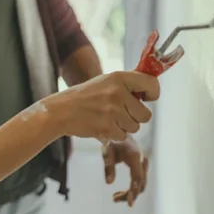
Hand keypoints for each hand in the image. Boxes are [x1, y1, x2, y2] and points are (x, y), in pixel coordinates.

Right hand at [41, 71, 158, 142]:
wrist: (60, 111)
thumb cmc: (84, 97)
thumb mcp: (104, 82)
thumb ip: (126, 85)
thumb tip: (150, 91)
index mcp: (118, 77)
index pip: (151, 83)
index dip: (153, 93)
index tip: (147, 98)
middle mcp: (118, 92)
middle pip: (146, 114)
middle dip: (136, 117)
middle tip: (122, 113)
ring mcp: (113, 110)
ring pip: (135, 127)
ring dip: (124, 127)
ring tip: (107, 118)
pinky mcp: (107, 127)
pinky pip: (123, 136)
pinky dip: (114, 134)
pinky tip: (102, 125)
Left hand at [103, 136, 147, 206]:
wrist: (117, 132)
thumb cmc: (111, 141)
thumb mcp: (107, 152)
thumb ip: (108, 167)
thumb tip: (109, 183)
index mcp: (135, 157)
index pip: (137, 178)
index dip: (134, 192)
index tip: (129, 204)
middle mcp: (141, 161)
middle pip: (140, 183)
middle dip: (130, 194)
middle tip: (114, 199)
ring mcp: (142, 163)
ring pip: (140, 183)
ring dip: (130, 192)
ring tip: (115, 198)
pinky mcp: (140, 166)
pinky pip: (138, 180)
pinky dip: (131, 188)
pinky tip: (121, 193)